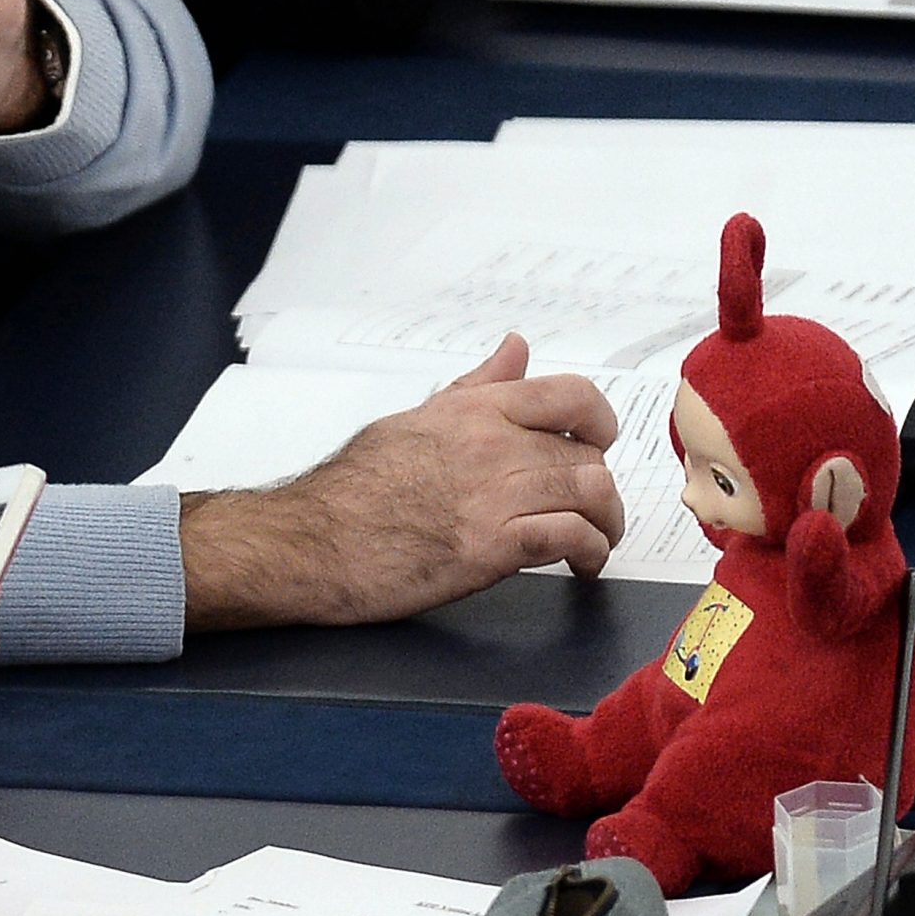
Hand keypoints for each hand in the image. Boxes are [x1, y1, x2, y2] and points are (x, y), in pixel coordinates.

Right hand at [181, 335, 624, 627]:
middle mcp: (491, 445)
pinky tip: (582, 567)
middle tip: (588, 511)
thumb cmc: (348, 491)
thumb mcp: (411, 423)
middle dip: (598, 488)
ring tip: (595, 541)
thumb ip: (472, 389)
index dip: (601, 421)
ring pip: (591, 494)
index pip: (571, 396)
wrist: (309, 543)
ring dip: (605, 523)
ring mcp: (494, 495)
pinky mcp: (491, 546)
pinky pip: (570, 539)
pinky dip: (590, 554)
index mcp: (473, 411)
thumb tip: (513, 349)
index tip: (599, 443)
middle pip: (587, 456)